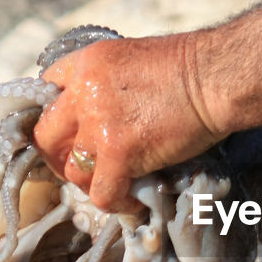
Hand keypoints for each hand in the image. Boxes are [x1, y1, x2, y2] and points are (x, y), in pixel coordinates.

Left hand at [32, 34, 224, 211]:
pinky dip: (117, 203)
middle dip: (59, 156)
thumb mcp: (135, 59)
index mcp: (87, 63)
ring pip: (73, 171)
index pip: (45, 91)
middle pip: (46, 136)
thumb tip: (109, 113)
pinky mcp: (120, 153)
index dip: (56, 116)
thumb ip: (110, 83)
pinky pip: (103, 193)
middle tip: (81, 166)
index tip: (69, 131)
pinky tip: (132, 200)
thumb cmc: (191, 67)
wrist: (216, 76)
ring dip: (91, 182)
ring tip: (114, 184)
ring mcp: (99, 125)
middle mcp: (84, 93)